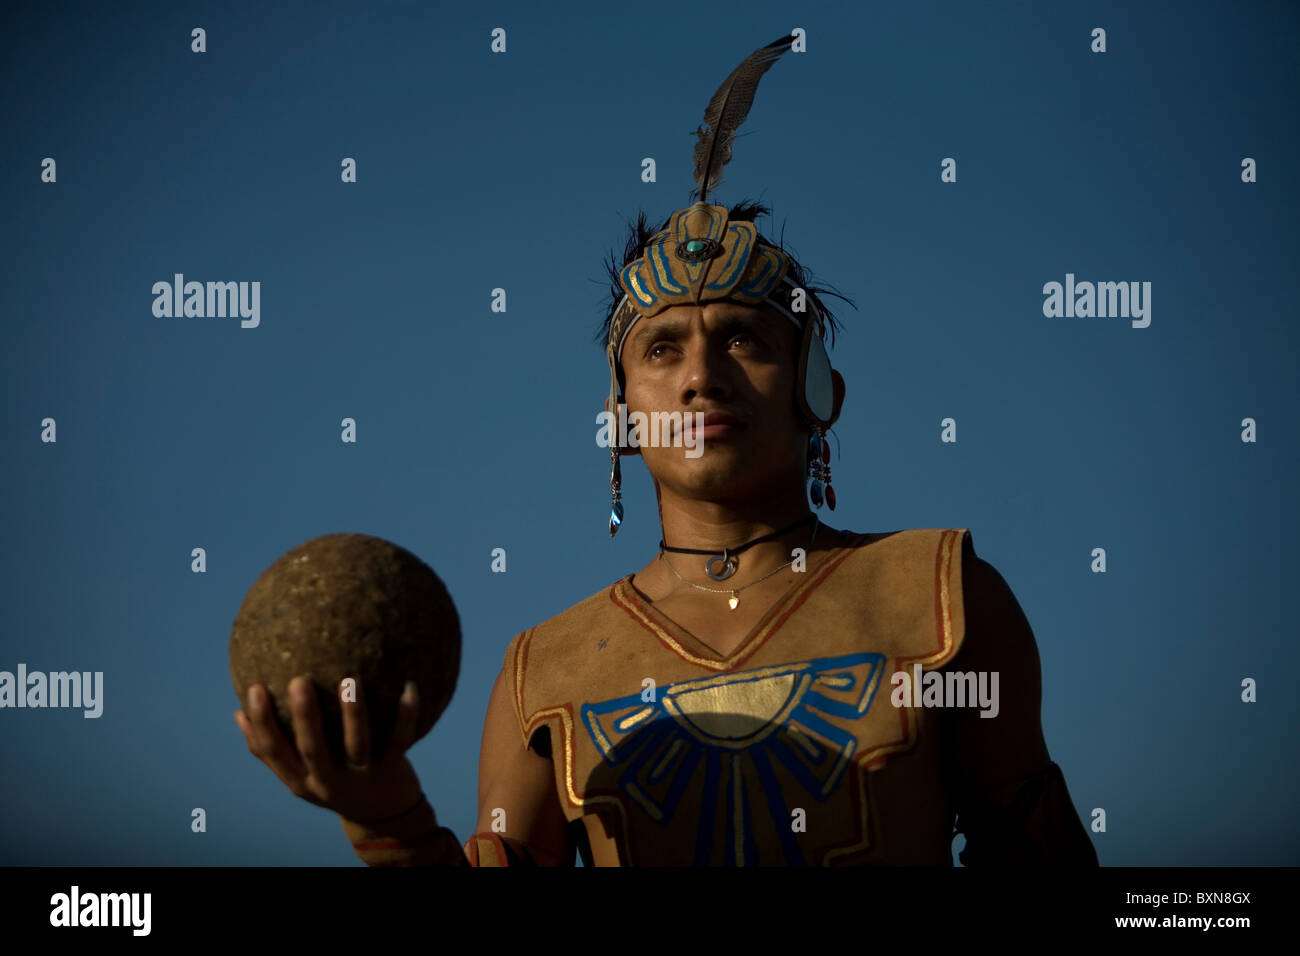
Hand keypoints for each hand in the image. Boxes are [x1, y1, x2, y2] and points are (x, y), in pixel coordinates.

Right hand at [234, 675, 424, 823]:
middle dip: (304, 716)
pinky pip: (399, 739)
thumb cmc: (334, 781)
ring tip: (350, 680)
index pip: (273, 752)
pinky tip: (409, 687)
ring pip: (357, 744)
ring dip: (354, 713)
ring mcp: (361, 777)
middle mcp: (328, 780)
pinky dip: (405, 715)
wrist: (382, 816)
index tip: (254, 688)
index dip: (261, 723)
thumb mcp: (300, 774)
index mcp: (300, 779)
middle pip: (313, 749)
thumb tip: (238, 711)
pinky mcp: (392, 771)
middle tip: (299, 680)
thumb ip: (273, 749)